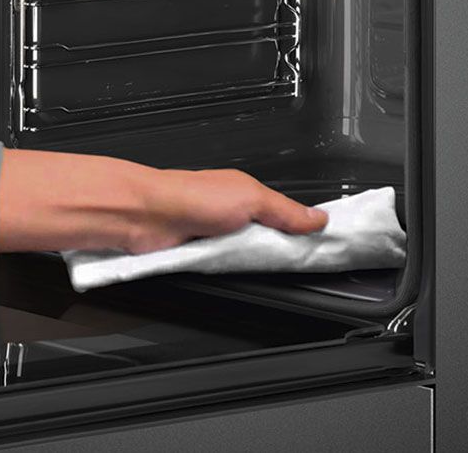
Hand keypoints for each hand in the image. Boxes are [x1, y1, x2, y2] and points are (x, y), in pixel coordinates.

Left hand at [0, 149, 327, 254]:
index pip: (284, 214)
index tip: (321, 246)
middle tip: (294, 264)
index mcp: (247, 194)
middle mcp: (231, 213)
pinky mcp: (196, 254)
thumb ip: (285, 211)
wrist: (145, 215)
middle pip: (266, 238)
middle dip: (277, 250)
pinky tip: (235, 274)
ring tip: (265, 269)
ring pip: (244, 255)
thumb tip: (318, 218)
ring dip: (251, 262)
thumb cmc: (191, 196)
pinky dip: (228, 270)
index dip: (302, 230)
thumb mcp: (251, 198)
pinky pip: (221, 267)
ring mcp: (213, 235)